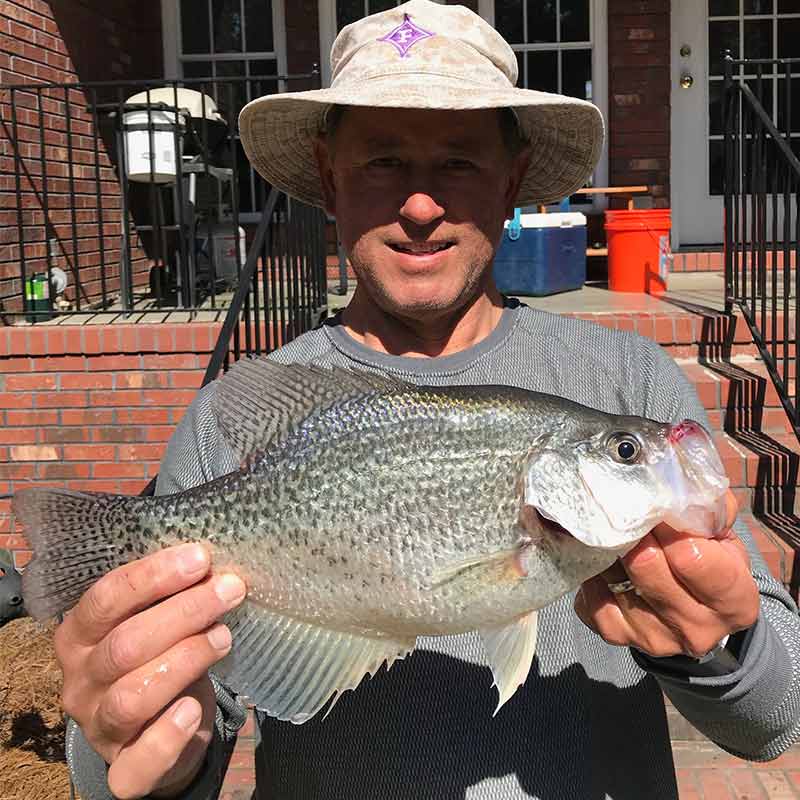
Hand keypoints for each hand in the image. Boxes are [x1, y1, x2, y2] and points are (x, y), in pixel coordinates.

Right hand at [54, 543, 246, 799]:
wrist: (161, 729)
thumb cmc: (159, 656)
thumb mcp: (157, 622)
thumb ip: (172, 598)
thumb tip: (212, 566)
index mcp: (79, 636)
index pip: (106, 598)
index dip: (153, 577)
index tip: (200, 558)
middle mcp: (80, 681)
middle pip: (125, 645)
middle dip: (184, 612)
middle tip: (230, 590)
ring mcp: (97, 728)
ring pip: (132, 696)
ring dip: (185, 660)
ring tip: (225, 637)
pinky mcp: (123, 771)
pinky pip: (137, 762)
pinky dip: (167, 736)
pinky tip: (193, 709)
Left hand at [574, 490, 759, 658]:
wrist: (692, 614)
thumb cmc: (709, 563)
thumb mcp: (722, 537)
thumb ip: (709, 509)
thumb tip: (677, 481)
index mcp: (732, 602)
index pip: (692, 558)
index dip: (668, 525)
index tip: (656, 503)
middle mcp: (695, 628)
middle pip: (645, 565)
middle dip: (632, 528)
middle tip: (624, 504)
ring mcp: (651, 636)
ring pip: (612, 574)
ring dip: (606, 543)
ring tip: (607, 521)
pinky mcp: (614, 633)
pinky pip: (590, 590)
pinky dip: (590, 565)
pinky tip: (597, 550)